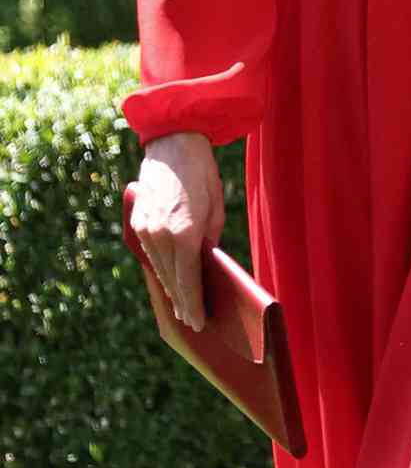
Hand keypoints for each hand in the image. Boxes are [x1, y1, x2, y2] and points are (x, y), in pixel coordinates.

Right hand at [131, 133, 224, 331]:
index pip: (189, 280)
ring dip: (171, 289)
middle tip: (193, 323)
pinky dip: (161, 270)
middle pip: (172, 280)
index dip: (194, 305)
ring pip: (159, 269)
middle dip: (183, 303)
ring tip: (182, 308)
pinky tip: (170, 281)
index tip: (200, 323)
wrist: (172, 144)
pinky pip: (150, 255)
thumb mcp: (215, 211)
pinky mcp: (137, 222)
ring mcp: (145, 229)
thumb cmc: (202, 176)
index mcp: (184, 233)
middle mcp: (160, 235)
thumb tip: (204, 268)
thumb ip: (208, 243)